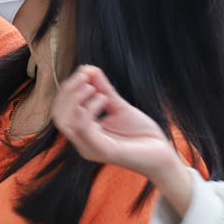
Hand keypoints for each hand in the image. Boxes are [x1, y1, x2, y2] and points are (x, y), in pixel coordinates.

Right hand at [53, 65, 182, 183]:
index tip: (83, 71)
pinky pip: (85, 129)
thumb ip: (104, 89)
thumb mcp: (120, 107)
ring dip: (76, 99)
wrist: (163, 154)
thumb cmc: (142, 134)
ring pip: (68, 123)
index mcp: (84, 134)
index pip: (62, 111)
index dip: (68, 89)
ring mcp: (92, 149)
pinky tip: (103, 98)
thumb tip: (89, 69)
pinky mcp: (104, 151)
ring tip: (92, 86)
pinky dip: (90, 109)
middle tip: (84, 75)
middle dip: (68, 92)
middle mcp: (83, 143)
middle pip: (59, 117)